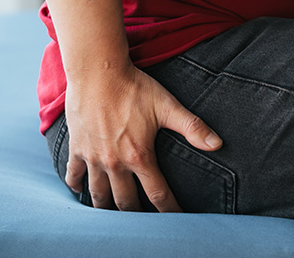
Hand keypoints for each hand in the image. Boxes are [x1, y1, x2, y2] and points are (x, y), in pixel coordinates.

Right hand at [64, 62, 222, 211]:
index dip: (170, 211)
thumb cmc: (134, 87)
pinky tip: (81, 191)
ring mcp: (93, 157)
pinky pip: (74, 175)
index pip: (157, 194)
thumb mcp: (167, 106)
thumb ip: (192, 128)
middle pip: (125, 202)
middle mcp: (115, 163)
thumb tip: (218, 144)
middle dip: (135, 215)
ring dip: (106, 207)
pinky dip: (77, 186)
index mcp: (139, 156)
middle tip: (143, 223)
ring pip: (98, 194)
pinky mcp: (77, 148)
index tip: (178, 220)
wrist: (97, 71)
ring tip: (113, 215)